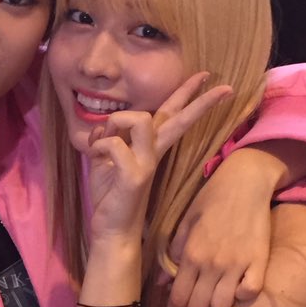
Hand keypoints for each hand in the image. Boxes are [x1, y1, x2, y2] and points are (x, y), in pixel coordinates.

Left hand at [87, 74, 232, 241]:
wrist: (111, 230)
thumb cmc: (110, 195)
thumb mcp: (105, 159)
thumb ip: (109, 138)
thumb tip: (104, 124)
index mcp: (149, 147)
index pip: (172, 116)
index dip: (189, 96)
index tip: (208, 78)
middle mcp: (153, 153)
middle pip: (175, 116)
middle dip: (193, 95)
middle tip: (210, 76)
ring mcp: (146, 164)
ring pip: (143, 119)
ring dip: (118, 121)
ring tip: (105, 138)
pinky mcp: (134, 176)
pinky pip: (114, 143)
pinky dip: (99, 144)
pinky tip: (95, 155)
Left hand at [164, 148, 276, 306]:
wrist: (245, 182)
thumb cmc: (211, 199)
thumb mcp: (185, 222)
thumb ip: (173, 251)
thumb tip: (161, 281)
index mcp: (191, 254)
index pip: (178, 296)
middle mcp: (212, 263)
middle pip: (199, 306)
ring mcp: (237, 264)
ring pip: (222, 305)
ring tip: (212, 304)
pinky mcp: (259, 261)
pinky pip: (251, 292)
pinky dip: (243, 296)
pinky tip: (237, 291)